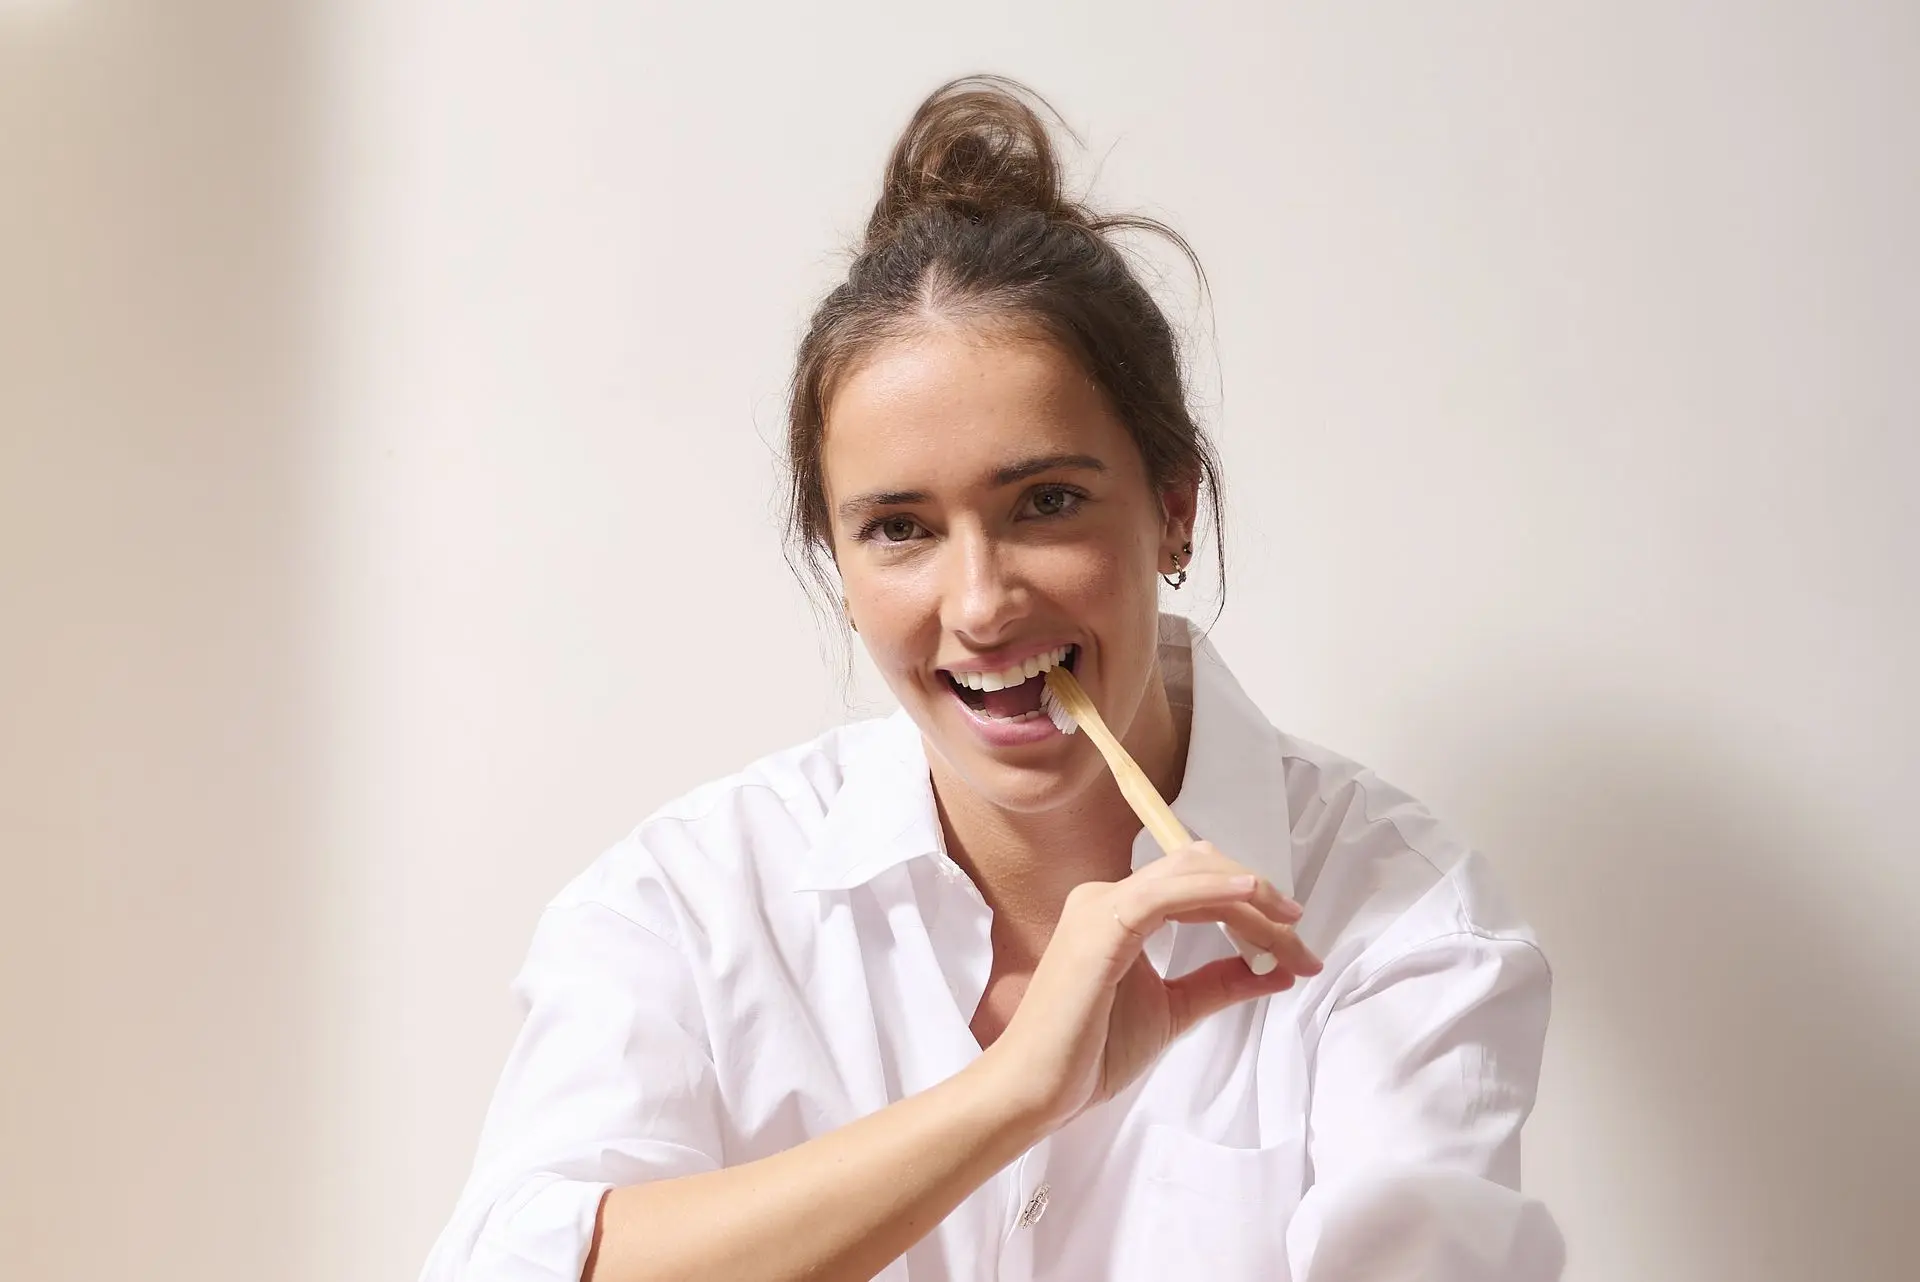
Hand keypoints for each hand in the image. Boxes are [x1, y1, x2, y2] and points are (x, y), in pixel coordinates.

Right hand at [986, 841, 1320, 1132]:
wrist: (1037, 1088)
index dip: (1253, 905)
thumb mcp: (1174, 1009)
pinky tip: (1252, 895)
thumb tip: (1277, 969)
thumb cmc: (1090, 1052)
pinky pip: (1168, 894)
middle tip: (1301, 941)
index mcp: (1119, 910)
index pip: (1197, 883)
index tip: (1296, 946)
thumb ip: (1219, 982)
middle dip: (1260, 899)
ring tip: (1289, 930)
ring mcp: (1102, 905)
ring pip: (1191, 874)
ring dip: (1250, 899)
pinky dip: (1215, 889)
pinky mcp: (1103, 925)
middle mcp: (1108, 896)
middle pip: (1199, 868)